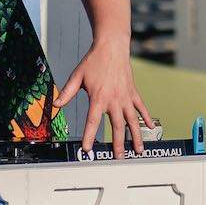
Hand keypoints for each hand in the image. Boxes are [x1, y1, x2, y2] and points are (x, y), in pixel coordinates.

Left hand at [59, 38, 150, 155]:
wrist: (112, 47)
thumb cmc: (94, 61)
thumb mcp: (77, 76)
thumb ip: (67, 93)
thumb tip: (56, 105)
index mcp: (98, 97)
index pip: (93, 121)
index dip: (89, 136)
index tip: (87, 148)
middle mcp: (114, 100)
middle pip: (117, 126)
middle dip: (118, 144)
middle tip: (118, 157)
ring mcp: (125, 97)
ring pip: (132, 121)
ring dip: (136, 136)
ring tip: (138, 150)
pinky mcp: (133, 92)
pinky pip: (141, 108)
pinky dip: (146, 118)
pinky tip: (150, 128)